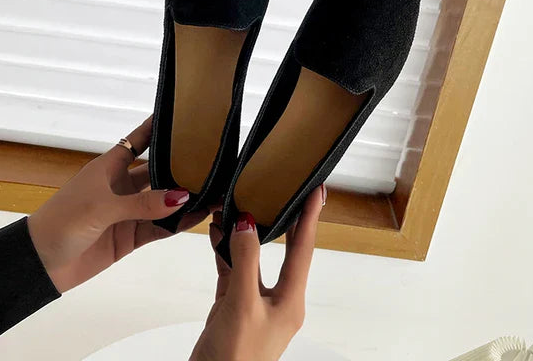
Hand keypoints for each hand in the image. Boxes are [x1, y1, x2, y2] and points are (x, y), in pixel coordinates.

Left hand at [27, 117, 207, 292]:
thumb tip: (182, 197)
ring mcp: (128, 212)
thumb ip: (143, 203)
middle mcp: (122, 186)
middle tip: (212, 160)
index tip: (183, 115)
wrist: (40, 264)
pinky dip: (177, 223)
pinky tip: (197, 216)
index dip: (157, 127)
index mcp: (110, 167)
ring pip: (162, 200)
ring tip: (213, 189)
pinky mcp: (131, 236)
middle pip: (157, 171)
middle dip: (180, 166)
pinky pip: (159, 227)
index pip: (138, 140)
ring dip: (183, 197)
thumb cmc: (63, 221)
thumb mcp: (102, 207)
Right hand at [190, 185, 325, 360]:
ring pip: (253, 256)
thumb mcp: (242, 305)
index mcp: (290, 300)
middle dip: (282, 218)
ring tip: (237, 202)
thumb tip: (246, 223)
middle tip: (284, 188)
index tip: (316, 190)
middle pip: (283, 248)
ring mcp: (254, 301)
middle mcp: (276, 298)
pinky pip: (232, 269)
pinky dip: (224, 250)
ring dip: (244, 232)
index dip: (310, 217)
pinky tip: (216, 232)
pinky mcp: (233, 306)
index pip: (304, 249)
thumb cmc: (236, 358)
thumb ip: (245, 261)